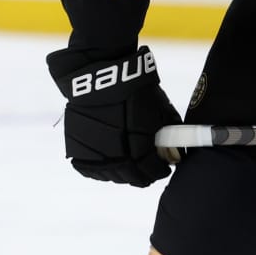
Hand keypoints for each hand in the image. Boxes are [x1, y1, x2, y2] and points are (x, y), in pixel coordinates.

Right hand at [48, 45, 182, 186]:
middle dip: (143, 176)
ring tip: (129, 167)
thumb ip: (169, 131)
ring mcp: (95, 153)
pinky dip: (100, 170)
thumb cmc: (136, 90)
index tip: (164, 168)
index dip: (160, 171)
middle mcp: (116, 155)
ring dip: (122, 174)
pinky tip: (109, 164)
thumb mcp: (160, 109)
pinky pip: (90, 169)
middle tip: (148, 171)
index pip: (152, 171)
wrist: (100, 77)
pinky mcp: (77, 148)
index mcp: (139, 147)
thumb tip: (178, 147)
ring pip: (111, 175)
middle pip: (131, 177)